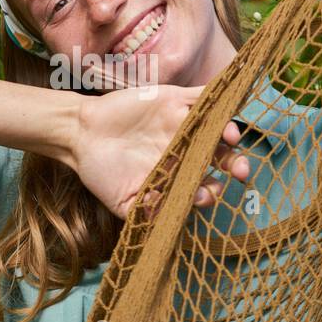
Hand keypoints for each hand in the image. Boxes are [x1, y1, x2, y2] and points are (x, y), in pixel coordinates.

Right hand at [72, 85, 250, 221]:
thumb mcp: (125, 202)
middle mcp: (185, 149)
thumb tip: (170, 227)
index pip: (206, 183)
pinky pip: (203, 95)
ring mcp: (181, 123)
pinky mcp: (174, 99)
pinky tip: (230, 96)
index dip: (213, 190)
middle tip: (241, 170)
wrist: (80, 135)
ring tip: (231, 137)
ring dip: (228, 130)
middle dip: (234, 164)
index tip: (206, 196)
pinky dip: (219, 94)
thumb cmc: (102, 172)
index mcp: (177, 174)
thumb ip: (148, 214)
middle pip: (220, 156)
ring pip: (216, 125)